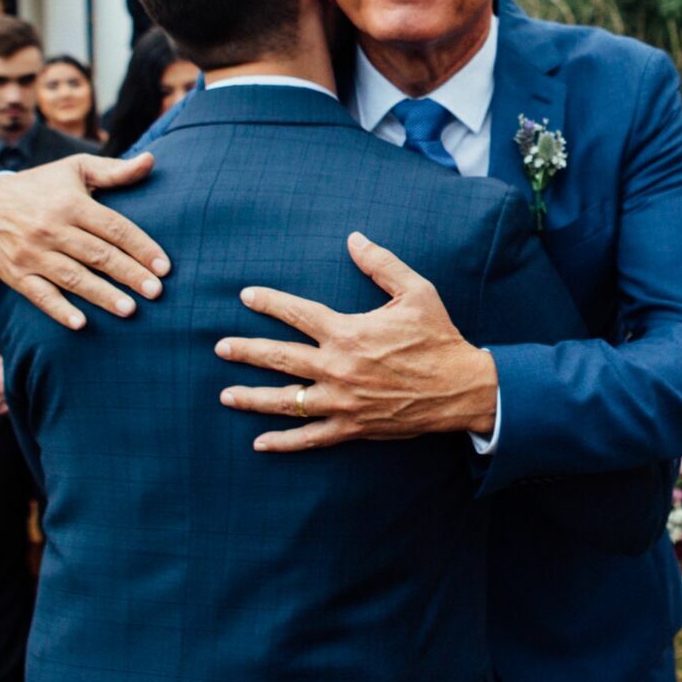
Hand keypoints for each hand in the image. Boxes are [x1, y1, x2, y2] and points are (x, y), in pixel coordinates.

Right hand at [0, 153, 167, 328]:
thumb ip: (114, 171)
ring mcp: (32, 253)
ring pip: (73, 277)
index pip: (114, 228)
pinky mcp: (16, 275)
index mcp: (71, 204)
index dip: (141, 247)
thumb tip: (151, 160)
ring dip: (102, 295)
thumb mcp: (74, 169)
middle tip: (156, 292)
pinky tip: (80, 323)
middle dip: (129, 274)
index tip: (165, 267)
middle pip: (98, 255)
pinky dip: (59, 310)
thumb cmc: (41, 187)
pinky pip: (39, 295)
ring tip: (130, 310)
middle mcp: (51, 229)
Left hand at [216, 233, 498, 451]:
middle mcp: (338, 367)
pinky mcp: (352, 427)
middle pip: (280, 358)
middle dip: (246, 351)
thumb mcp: (417, 292)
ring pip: (286, 401)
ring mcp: (342, 401)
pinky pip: (311, 437)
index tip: (246, 296)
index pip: (297, 313)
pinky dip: (283, 442)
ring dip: (252, 397)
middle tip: (220, 347)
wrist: (461, 387)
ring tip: (225, 394)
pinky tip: (259, 442)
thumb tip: (353, 238)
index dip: (269, 303)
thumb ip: (381, 264)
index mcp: (348, 332)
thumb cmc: (439, 337)